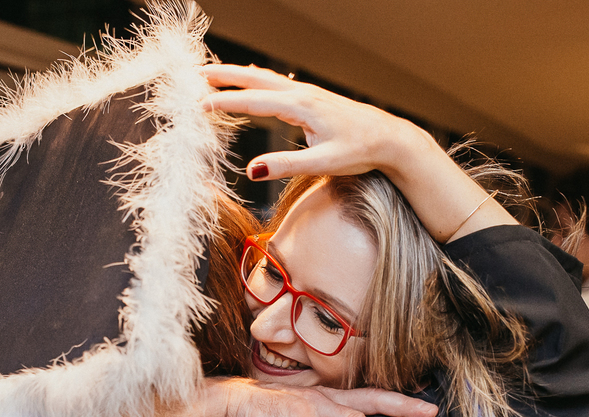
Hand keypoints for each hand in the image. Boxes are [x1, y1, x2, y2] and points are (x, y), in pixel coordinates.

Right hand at [201, 64, 514, 241]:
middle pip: (258, 81)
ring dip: (240, 76)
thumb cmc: (360, 152)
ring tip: (216, 75)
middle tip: (198, 76)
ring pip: (267, 80)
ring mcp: (309, 94)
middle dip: (227, 78)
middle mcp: (304, 94)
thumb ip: (286, 166)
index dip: (227, 103)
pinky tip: (254, 81)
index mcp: (302, 107)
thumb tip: (252, 170)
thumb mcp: (323, 163)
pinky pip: (278, 85)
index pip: (256, 102)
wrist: (390, 139)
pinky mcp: (315, 99)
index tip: (201, 105)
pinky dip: (258, 80)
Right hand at [211, 377, 437, 416]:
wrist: (230, 405)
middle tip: (430, 415)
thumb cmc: (265, 414)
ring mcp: (311, 407)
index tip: (426, 406)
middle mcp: (325, 399)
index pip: (370, 397)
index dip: (398, 400)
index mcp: (329, 399)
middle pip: (372, 402)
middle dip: (402, 408)